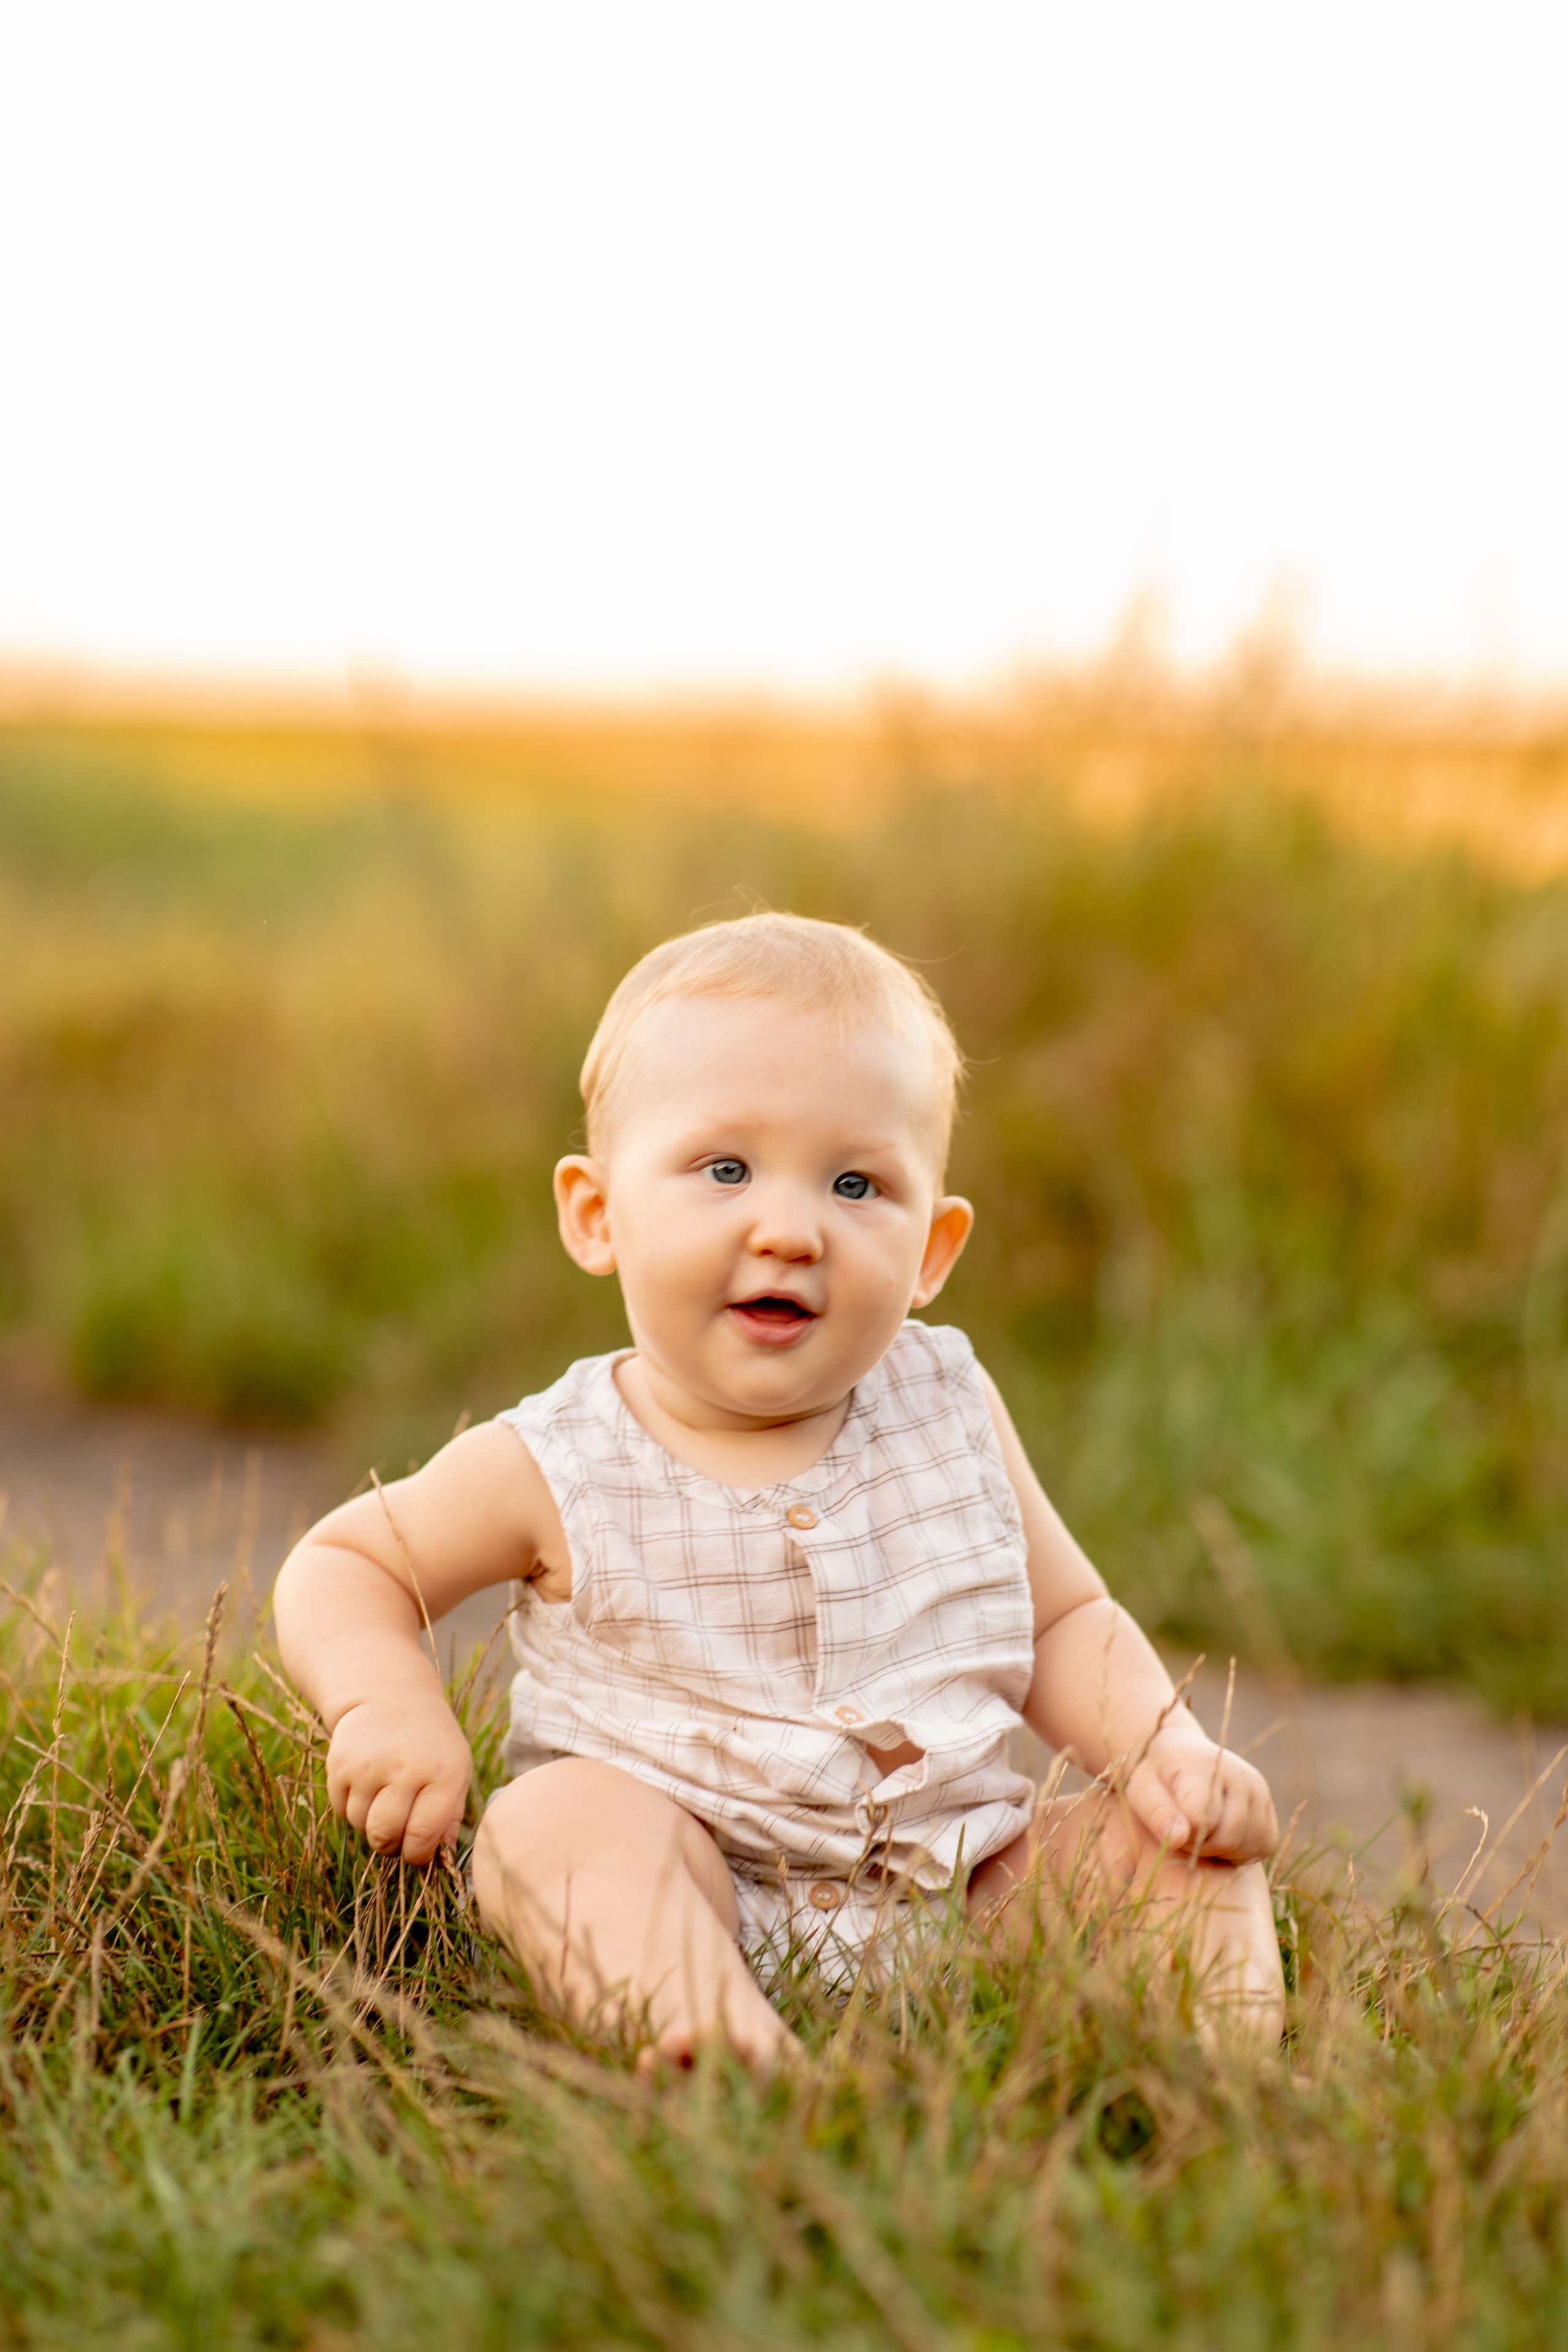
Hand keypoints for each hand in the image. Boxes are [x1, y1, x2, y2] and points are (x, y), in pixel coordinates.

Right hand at [325, 1684, 473, 1863]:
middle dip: (391, 1845)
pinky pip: (341, 1810)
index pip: (423, 1835)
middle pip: (385, 1835)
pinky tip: (367, 1786)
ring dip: (371, 1825)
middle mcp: (405, 1768)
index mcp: (442, 1773)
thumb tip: (444, 1855)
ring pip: (361, 1825)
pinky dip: (353, 1808)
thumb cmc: (431, 1743)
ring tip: (384, 1800)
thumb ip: (452, 1814)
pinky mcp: (340, 1763)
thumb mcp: (456, 1770)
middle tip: (398, 1834)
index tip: (418, 1852)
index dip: (418, 1855)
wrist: (390, 1697)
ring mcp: (369, 1765)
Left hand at [1123, 1725, 1278, 1862]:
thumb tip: (1178, 1838)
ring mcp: (1258, 1789)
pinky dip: (1244, 1852)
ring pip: (1250, 1845)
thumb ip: (1157, 1813)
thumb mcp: (1141, 1790)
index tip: (1170, 1825)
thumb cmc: (1155, 1775)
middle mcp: (1238, 1775)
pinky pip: (1266, 1844)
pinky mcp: (1268, 1804)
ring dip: (1223, 1852)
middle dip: (1202, 1847)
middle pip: (1228, 1838)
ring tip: (1201, 1834)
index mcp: (1204, 1767)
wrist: (1179, 1755)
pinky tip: (1221, 1838)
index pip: (1202, 1821)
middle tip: (1184, 1833)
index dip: (1182, 1835)